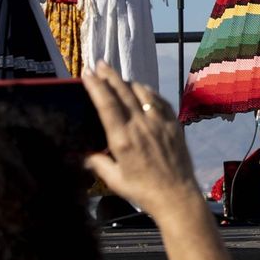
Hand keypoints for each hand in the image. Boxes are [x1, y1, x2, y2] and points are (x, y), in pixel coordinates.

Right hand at [82, 63, 196, 218]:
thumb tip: (83, 155)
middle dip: (109, 76)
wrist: (176, 195)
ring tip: (118, 77)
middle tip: (99, 64)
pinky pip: (159, 100)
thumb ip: (98, 163)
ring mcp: (159, 122)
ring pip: (141, 92)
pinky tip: (142, 89)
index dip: (96, 87)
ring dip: (128, 82)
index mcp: (122, 139)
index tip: (88, 74)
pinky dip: (148, 91)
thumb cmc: (143, 191)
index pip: (106, 105)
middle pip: (122, 92)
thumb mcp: (114, 180)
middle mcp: (140, 126)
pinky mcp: (173, 123)